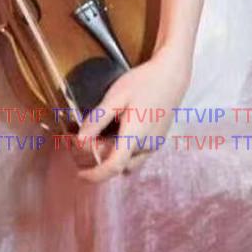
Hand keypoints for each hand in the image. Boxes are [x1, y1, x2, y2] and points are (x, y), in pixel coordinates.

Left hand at [72, 49, 190, 182]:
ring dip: (112, 156)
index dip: (95, 175)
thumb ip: (97, 120)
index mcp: (135, 136)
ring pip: (128, 162)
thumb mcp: (115, 97)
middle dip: (99, 160)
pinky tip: (116, 132)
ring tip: (98, 137)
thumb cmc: (143, 83)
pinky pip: (137, 154)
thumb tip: (80, 140)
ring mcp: (155, 145)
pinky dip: (123, 150)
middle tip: (83, 142)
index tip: (80, 174)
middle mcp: (147, 146)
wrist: (171, 76)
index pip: (114, 167)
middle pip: (118, 165)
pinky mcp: (158, 140)